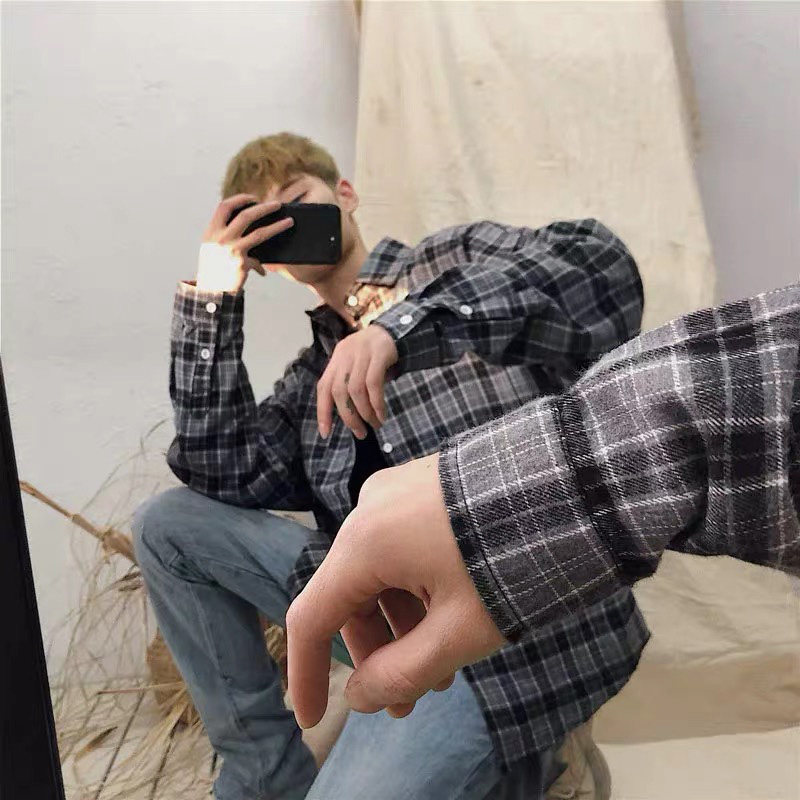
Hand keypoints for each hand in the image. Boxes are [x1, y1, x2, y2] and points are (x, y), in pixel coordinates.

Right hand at [195, 194, 293, 292]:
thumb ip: (225, 234)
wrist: (210, 292)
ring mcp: (231, 250)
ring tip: (290, 222)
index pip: (225, 206)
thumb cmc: (213, 268)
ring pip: (260, 233)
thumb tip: (249, 224)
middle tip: (278, 205)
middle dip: (264, 208)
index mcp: (211, 231)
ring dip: (277, 226)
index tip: (253, 198)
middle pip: (246, 215)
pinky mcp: (241, 263)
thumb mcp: (211, 248)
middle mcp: (220, 238)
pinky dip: (263, 264)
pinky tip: (268, 268)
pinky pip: (259, 258)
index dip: (239, 199)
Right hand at [285, 452, 505, 728]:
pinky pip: (399, 547)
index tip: (311, 718)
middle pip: (349, 596)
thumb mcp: (460, 631)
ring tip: (442, 667)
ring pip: (377, 573)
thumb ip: (402, 673)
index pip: (311, 618)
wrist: (570, 484)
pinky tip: (448, 616)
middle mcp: (369, 509)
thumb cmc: (515, 560)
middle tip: (408, 699)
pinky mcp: (420, 485)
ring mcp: (395, 491)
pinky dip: (411, 588)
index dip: (306, 673)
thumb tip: (360, 697)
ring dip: (399, 625)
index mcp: (366, 541)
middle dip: (376, 653)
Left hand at [316, 325, 398, 438]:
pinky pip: (374, 383)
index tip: (326, 433)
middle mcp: (345, 354)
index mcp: (337, 358)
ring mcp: (362, 352)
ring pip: (356, 389)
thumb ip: (349, 383)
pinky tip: (382, 414)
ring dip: (364, 412)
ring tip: (374, 425)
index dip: (322, 411)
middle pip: (339, 391)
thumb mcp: (357, 365)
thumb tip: (350, 416)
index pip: (323, 387)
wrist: (396, 330)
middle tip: (360, 433)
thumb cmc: (375, 355)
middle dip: (348, 417)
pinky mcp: (379, 353)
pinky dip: (376, 403)